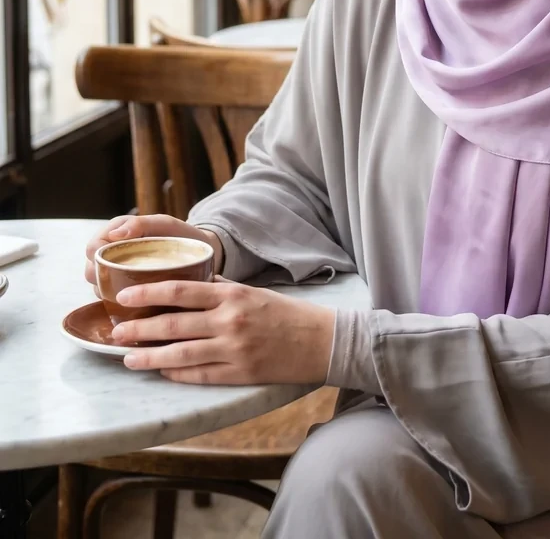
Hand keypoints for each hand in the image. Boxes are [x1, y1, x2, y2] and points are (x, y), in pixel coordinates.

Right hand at [84, 214, 223, 290]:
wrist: (198, 253)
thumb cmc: (180, 234)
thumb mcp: (164, 224)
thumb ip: (141, 223)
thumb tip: (115, 234)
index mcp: (117, 233)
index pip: (93, 248)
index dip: (95, 258)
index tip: (112, 265)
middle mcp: (112, 253)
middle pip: (91, 270)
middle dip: (100, 278)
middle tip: (122, 283)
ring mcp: (118, 270)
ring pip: (100, 285)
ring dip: (109, 291)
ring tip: (131, 293)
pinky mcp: (126, 286)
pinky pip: (113, 296)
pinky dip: (119, 300)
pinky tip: (133, 304)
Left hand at [111, 277, 335, 384]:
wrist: (320, 340)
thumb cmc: (286, 314)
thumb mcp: (253, 293)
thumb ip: (220, 291)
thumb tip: (187, 287)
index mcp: (233, 295)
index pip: (182, 291)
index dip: (149, 294)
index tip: (125, 297)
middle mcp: (230, 321)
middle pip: (173, 324)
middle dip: (139, 328)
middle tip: (116, 332)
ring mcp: (234, 349)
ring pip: (180, 354)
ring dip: (150, 357)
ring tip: (129, 358)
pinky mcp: (239, 373)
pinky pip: (198, 375)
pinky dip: (176, 374)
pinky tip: (161, 371)